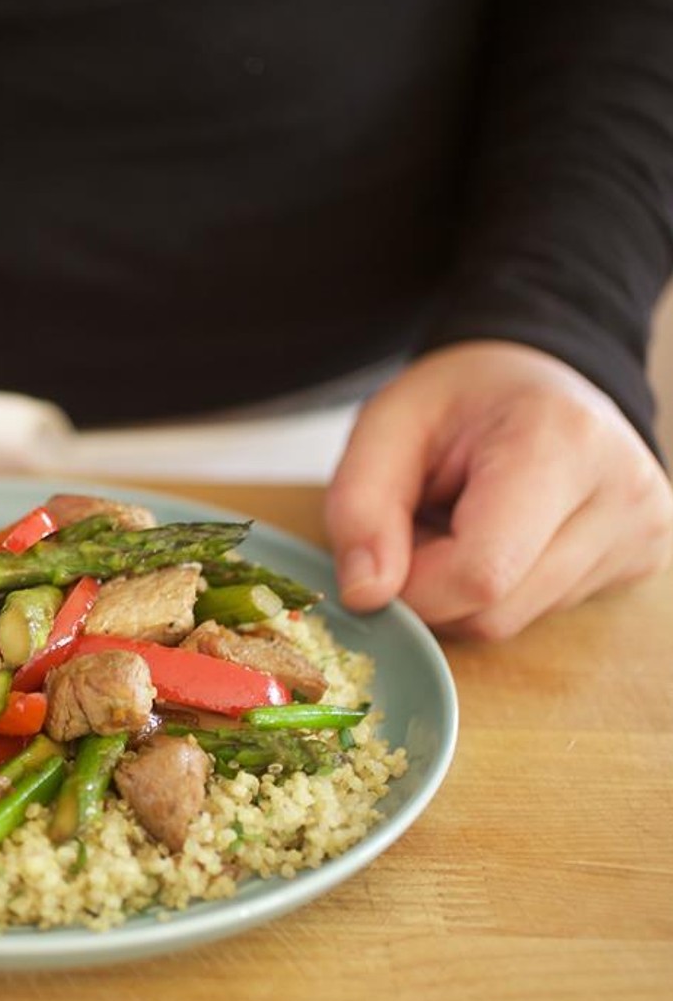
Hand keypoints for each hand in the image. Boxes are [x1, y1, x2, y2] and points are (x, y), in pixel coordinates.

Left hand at [324, 341, 672, 638]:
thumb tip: (365, 595)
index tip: (383, 552)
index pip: (480, 573)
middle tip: (423, 524)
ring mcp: (641, 534)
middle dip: (431, 587)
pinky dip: (498, 590)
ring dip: (460, 590)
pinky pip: (540, 615)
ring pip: (514, 623)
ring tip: (461, 523)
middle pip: (495, 610)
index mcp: (561, 442)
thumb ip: (359, 507)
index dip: (411, 586)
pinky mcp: (640, 563)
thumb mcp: (386, 426)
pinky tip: (501, 538)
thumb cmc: (460, 399)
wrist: (535, 378)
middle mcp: (622, 494)